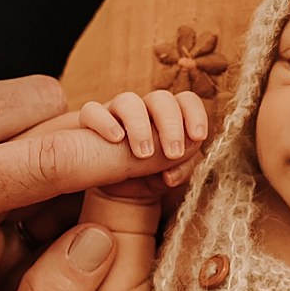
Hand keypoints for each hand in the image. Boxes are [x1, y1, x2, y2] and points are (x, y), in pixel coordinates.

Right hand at [77, 89, 207, 201]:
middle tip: (173, 153)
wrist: (123, 192)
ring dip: (139, 125)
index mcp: (170, 116)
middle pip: (160, 98)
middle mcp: (145, 109)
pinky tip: (115, 139)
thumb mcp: (173, 174)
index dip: (195, 114)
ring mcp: (117, 113)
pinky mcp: (92, 122)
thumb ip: (184, 167)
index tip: (197, 136)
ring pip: (128, 101)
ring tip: (144, 154)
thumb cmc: (154, 175)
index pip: (186, 101)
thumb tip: (177, 163)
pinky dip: (104, 122)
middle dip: (170, 125)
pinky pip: (92, 111)